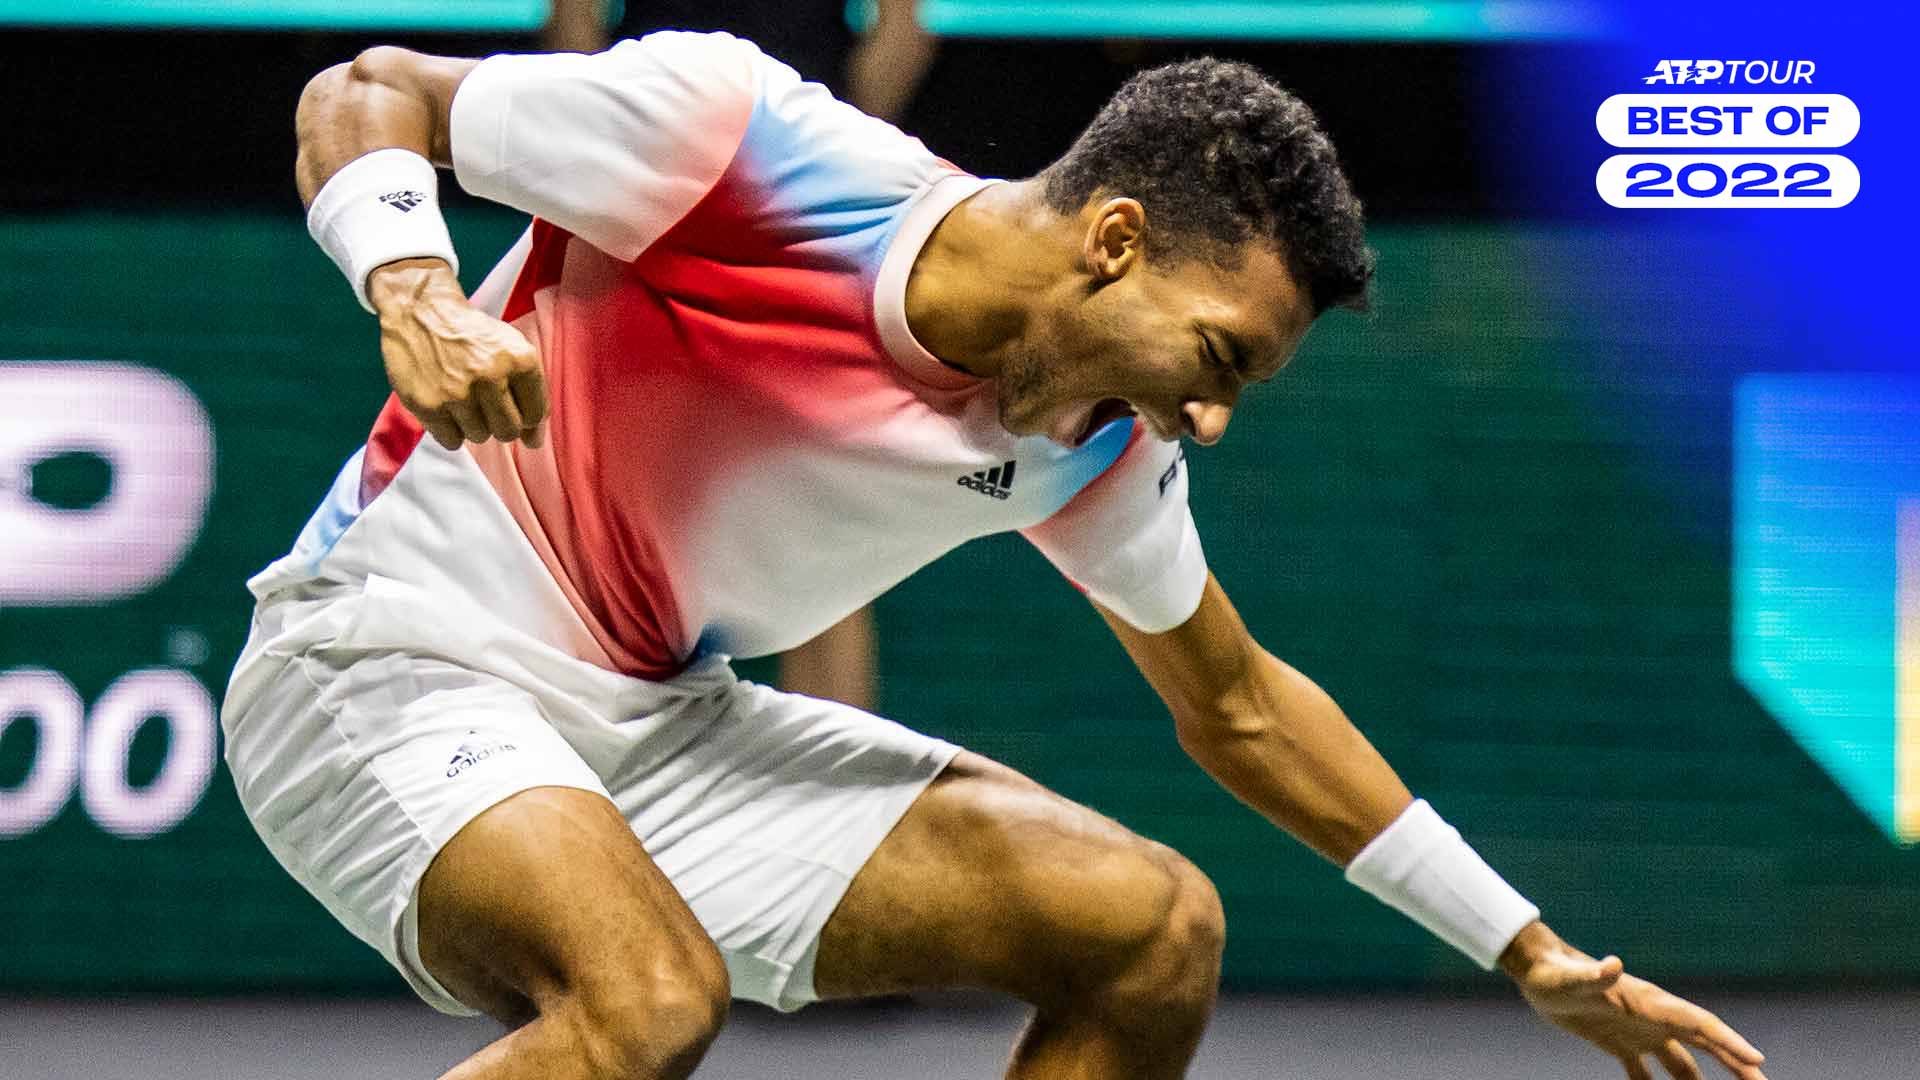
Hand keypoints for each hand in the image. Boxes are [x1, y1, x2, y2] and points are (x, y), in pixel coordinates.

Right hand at [368, 258, 547, 450]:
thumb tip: (534, 441)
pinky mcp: (429, 405)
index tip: (515, 412)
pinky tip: (446, 408)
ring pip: (480, 437)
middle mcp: (491, 376)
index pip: (536, 414)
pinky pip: (452, 441)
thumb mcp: (511, 347)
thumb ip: (530, 391)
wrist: (421, 310)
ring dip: (474, 425)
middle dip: (500, 424)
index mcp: (520, 360)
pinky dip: (450, 431)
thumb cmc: (471, 333)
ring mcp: (458, 393)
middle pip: (509, 431)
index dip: (526, 419)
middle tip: (486, 405)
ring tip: (462, 398)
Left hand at [1502, 922, 1767, 1079]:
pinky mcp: (1618, 1043)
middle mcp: (1652, 1017)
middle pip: (1704, 1043)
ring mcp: (1637, 1032)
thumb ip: (1594, 975)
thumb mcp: (1573, 979)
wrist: (1537, 972)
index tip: (1757, 1061)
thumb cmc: (1555, 973)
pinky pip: (1646, 1073)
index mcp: (1650, 1003)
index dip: (1729, 1042)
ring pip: (1682, 1062)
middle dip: (1734, 1063)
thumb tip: (1613, 964)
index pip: (1700, 1024)